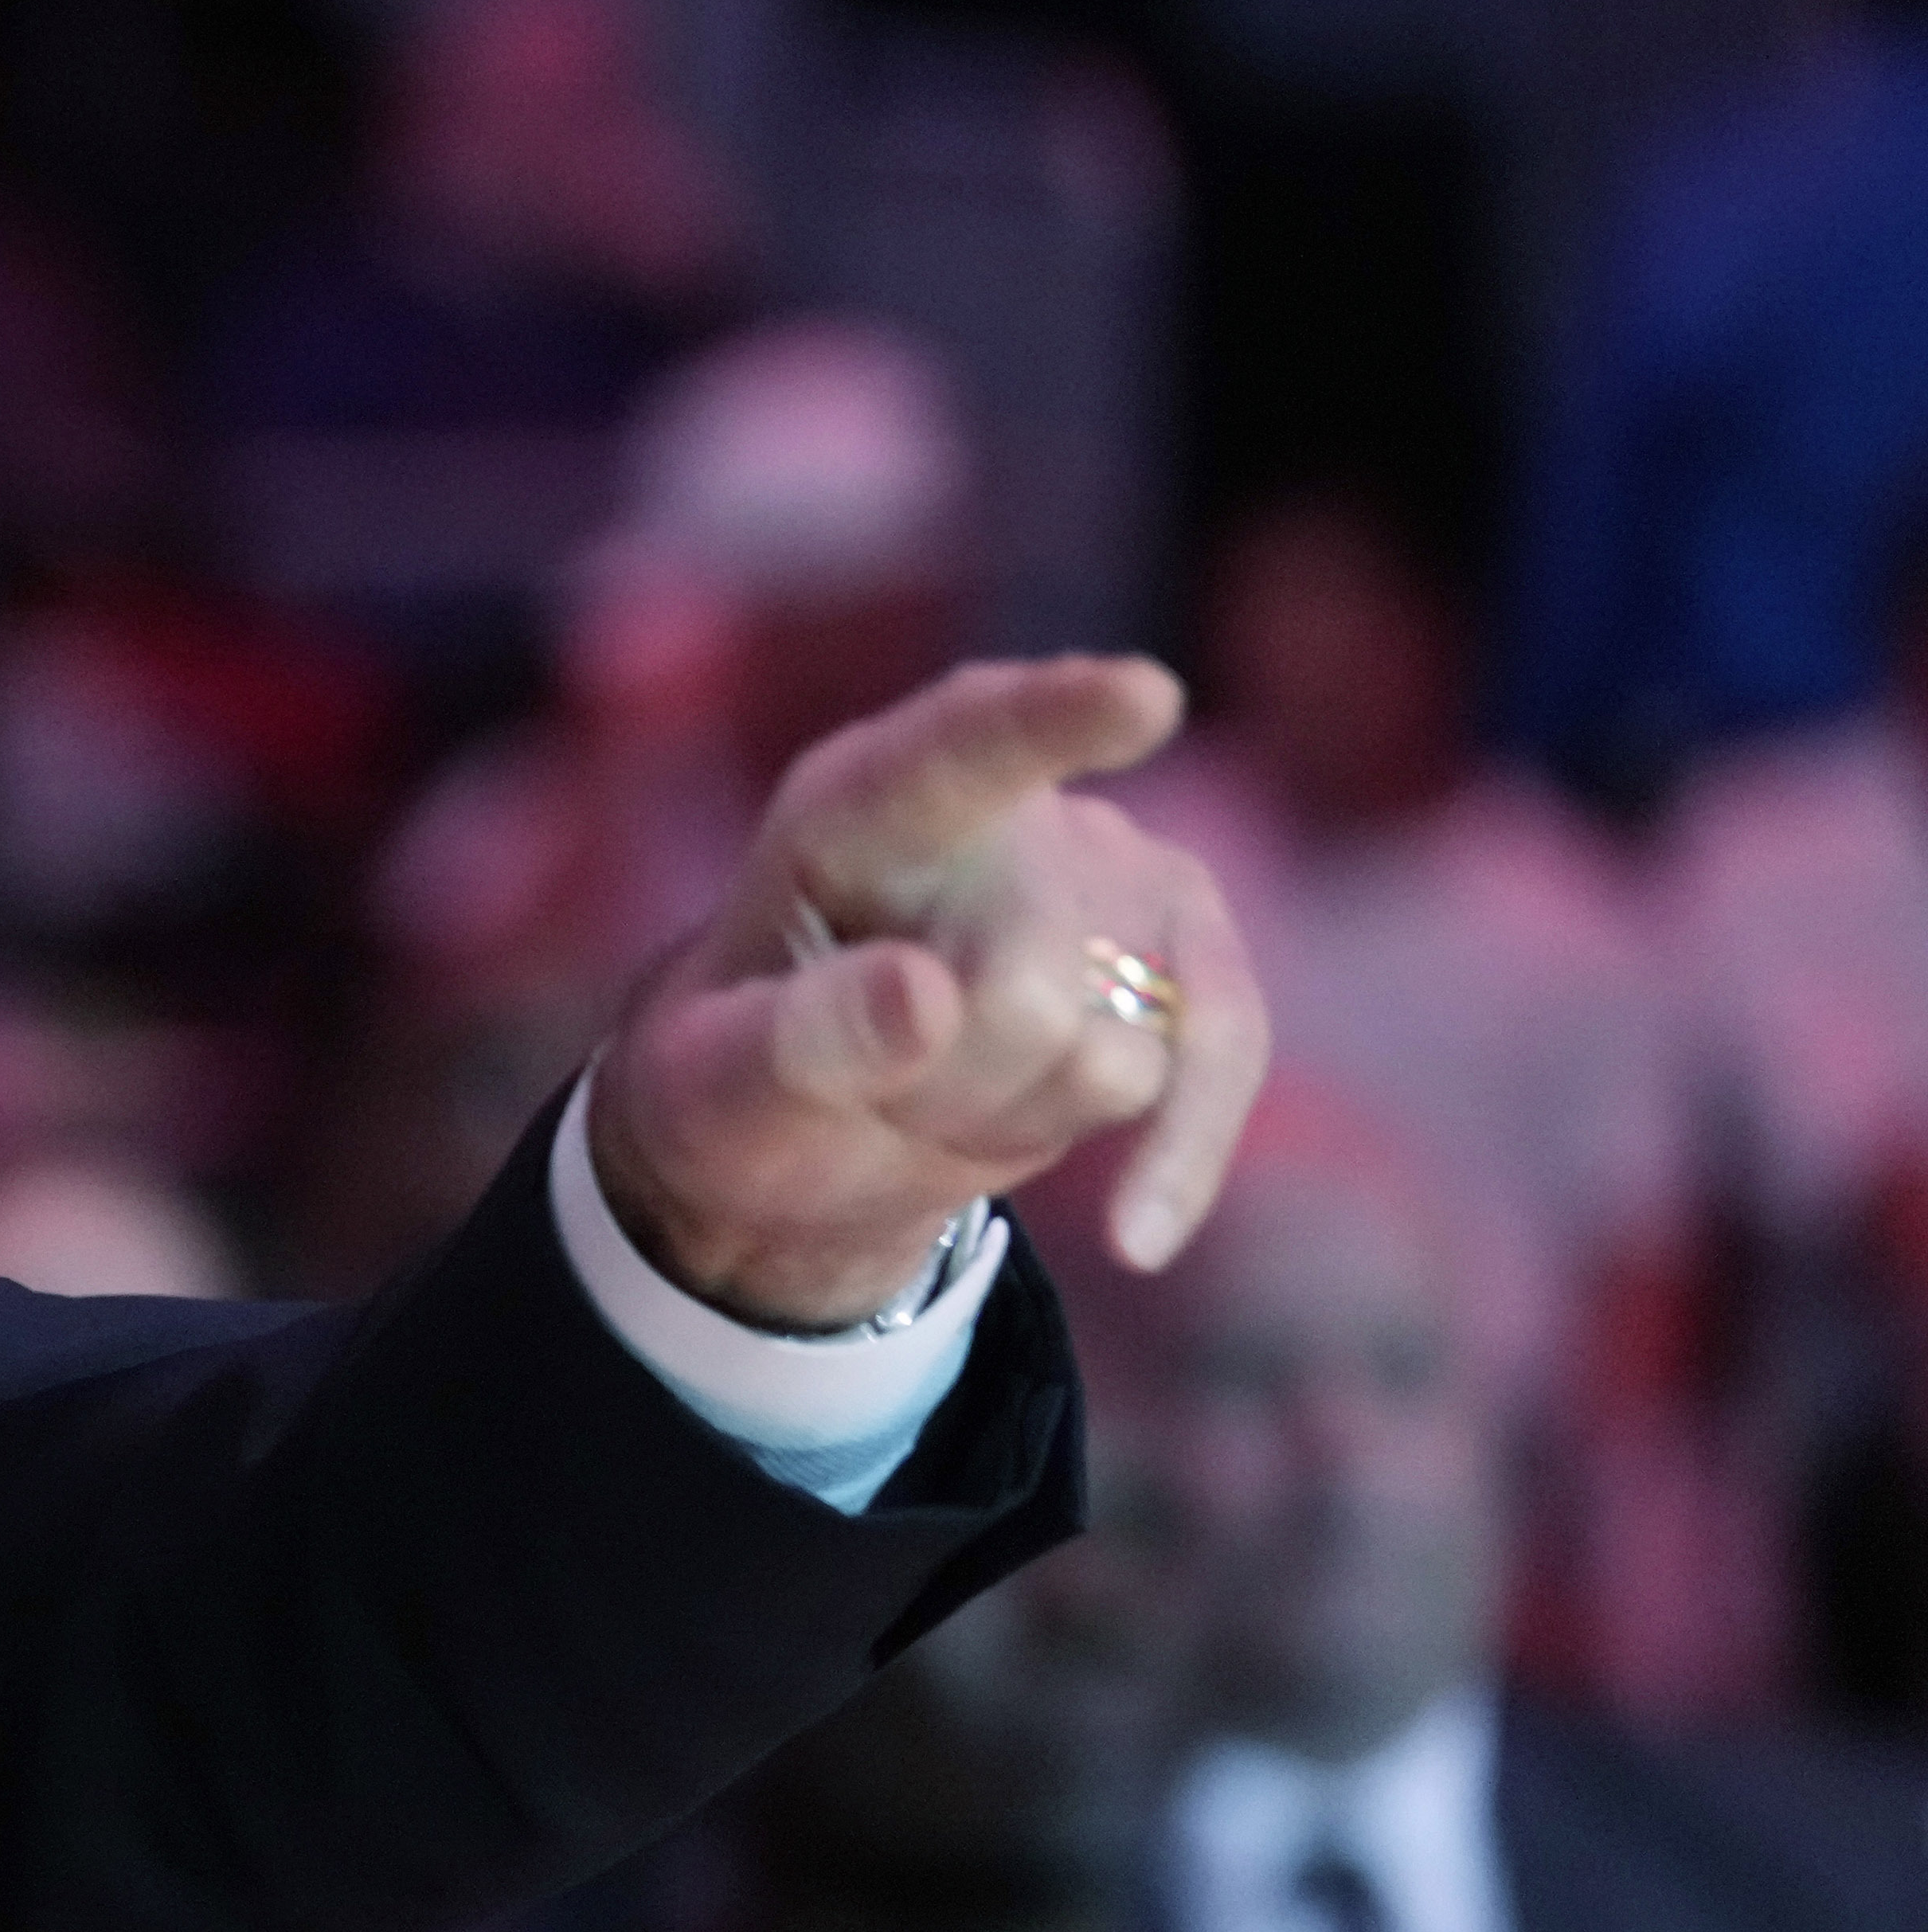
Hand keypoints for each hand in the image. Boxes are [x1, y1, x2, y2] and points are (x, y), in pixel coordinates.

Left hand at [589, 655, 1269, 1331]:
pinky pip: (1218, 1060)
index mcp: (859, 807)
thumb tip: (930, 997)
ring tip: (926, 1092)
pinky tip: (1135, 1236)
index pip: (961, 747)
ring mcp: (1105, 882)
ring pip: (1118, 1048)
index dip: (1052, 721)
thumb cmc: (733, 1079)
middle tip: (865, 1080)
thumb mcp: (713, 1081)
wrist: (790, 1139)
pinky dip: (1177, 1158)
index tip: (1143, 696)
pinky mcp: (1177, 964)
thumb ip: (799, 1039)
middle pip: (1032, 984)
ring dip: (1017, 1114)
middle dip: (952, 1081)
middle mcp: (1002, 820)